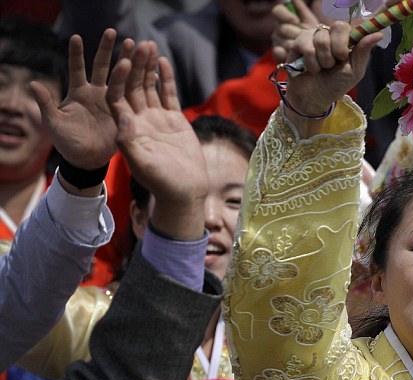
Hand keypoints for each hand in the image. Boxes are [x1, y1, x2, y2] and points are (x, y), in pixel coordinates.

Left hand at [30, 29, 133, 169]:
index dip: (76, 54)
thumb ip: (45, 103)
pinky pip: (134, 96)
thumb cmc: (66, 142)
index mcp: (79, 92)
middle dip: (107, 50)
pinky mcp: (125, 113)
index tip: (76, 37)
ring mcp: (112, 101)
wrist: (87, 160)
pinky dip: (142, 84)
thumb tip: (33, 83)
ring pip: (120, 77)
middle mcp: (97, 93)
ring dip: (128, 61)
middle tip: (114, 33)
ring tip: (136, 45)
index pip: (77, 68)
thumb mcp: (53, 123)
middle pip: (102, 67)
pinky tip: (152, 72)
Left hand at [107, 41, 207, 240]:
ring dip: (148, 67)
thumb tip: (121, 118)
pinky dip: (166, 78)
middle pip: (133, 87)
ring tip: (148, 45)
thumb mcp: (142, 163)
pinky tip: (163, 61)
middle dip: (134, 65)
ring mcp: (157, 119)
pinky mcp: (174, 121)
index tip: (124, 62)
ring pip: (150, 87)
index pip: (118, 97)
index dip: (120, 79)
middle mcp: (139, 120)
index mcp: (127, 128)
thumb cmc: (161, 182)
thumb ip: (130, 141)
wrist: (185, 192)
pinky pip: (168, 95)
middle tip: (136, 44)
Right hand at [272, 0, 318, 62]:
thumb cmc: (311, 33)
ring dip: (296, 45)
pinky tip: (290, 54)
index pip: (278, 11)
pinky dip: (284, 54)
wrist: (314, 51)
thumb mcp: (308, 19)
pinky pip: (277, 53)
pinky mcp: (278, 54)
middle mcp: (278, 29)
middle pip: (282, 29)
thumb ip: (301, 8)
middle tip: (306, 38)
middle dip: (296, 34)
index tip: (296, 20)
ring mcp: (277, 42)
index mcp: (283, 18)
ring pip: (284, 42)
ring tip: (306, 47)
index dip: (286, 15)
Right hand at [283, 22, 382, 131]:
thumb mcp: (354, 71)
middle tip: (334, 65)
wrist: (314, 98)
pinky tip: (311, 69)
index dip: (347, 39)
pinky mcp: (298, 42)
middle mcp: (329, 34)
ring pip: (322, 38)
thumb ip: (363, 51)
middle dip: (338, 50)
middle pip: (338, 27)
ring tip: (322, 69)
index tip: (344, 56)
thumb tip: (379, 34)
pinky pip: (306, 45)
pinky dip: (311, 63)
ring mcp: (313, 36)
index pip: (349, 26)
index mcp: (345, 39)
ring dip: (324, 60)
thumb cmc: (335, 85)